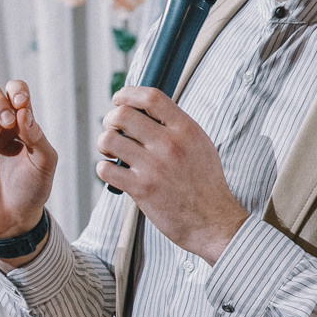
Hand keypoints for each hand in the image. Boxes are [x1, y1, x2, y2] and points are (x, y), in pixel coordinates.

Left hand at [95, 86, 247, 261]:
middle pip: (123, 115)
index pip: (150, 97)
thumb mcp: (200, 145)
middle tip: (112, 130)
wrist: (214, 221)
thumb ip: (176, 126)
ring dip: (104, 144)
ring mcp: (154, 166)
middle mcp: (169, 144)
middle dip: (110, 120)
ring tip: (111, 152)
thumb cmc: (205, 184)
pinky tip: (113, 172)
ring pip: (109, 139)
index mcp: (186, 129)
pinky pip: (106, 169)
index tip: (118, 100)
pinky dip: (103, 169)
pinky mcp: (142, 189)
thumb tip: (148, 110)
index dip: (127, 94)